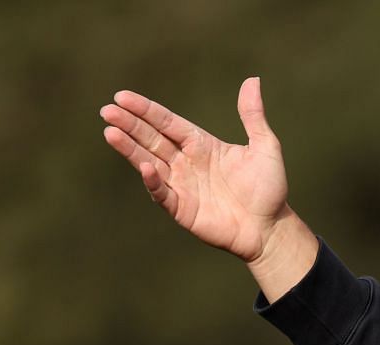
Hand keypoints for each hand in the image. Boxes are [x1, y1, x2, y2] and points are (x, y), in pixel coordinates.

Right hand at [100, 77, 309, 283]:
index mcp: (201, 144)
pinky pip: (162, 193)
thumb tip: (253, 80)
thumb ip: (253, 116)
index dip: (146, 110)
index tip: (123, 97)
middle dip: (130, 124)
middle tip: (108, 110)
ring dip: (130, 149)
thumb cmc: (269, 189)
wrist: (271, 229)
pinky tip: (146, 168)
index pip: (167, 122)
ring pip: (149, 163)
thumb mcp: (265, 147)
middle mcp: (186, 162)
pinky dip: (153, 182)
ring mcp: (182, 186)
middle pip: (151, 139)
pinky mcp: (182, 209)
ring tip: (110, 132)